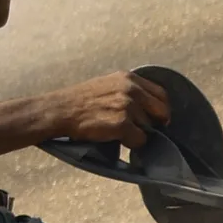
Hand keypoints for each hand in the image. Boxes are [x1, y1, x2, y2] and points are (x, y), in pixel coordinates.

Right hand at [47, 70, 170, 148]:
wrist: (60, 110)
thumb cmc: (80, 100)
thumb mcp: (107, 84)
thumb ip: (128, 90)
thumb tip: (148, 107)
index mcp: (128, 78)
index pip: (161, 93)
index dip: (161, 108)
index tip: (157, 118)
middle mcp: (131, 89)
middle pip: (161, 111)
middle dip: (156, 123)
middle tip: (143, 130)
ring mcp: (127, 106)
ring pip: (149, 128)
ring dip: (138, 133)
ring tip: (118, 131)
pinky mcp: (122, 124)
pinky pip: (140, 140)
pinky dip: (132, 144)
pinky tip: (117, 139)